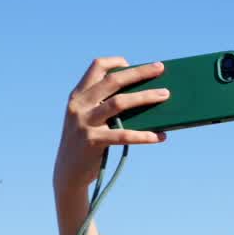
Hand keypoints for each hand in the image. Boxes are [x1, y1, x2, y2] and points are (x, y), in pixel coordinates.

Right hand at [53, 57, 169, 191]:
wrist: (68, 172)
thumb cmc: (87, 143)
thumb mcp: (89, 120)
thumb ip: (105, 107)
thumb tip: (144, 98)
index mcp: (78, 95)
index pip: (96, 67)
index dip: (116, 62)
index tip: (133, 64)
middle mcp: (79, 105)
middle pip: (113, 81)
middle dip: (139, 73)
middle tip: (160, 68)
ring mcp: (85, 123)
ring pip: (119, 103)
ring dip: (145, 97)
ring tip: (165, 95)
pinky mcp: (92, 142)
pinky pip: (123, 135)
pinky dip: (144, 135)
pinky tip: (160, 136)